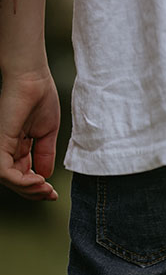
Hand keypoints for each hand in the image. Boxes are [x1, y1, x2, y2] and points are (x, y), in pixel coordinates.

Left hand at [0, 68, 60, 200]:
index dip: (36, 187)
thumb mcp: (47, 133)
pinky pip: (5, 172)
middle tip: (49, 194)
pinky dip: (21, 182)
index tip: (52, 192)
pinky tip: (38, 181)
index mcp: (17, 146)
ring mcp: (1, 147)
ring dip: (28, 190)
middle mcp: (5, 148)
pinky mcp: (0, 144)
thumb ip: (45, 154)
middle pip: (14, 181)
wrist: (33, 80)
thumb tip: (44, 174)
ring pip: (8, 180)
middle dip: (33, 193)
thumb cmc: (40, 98)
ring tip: (45, 189)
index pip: (22, 174)